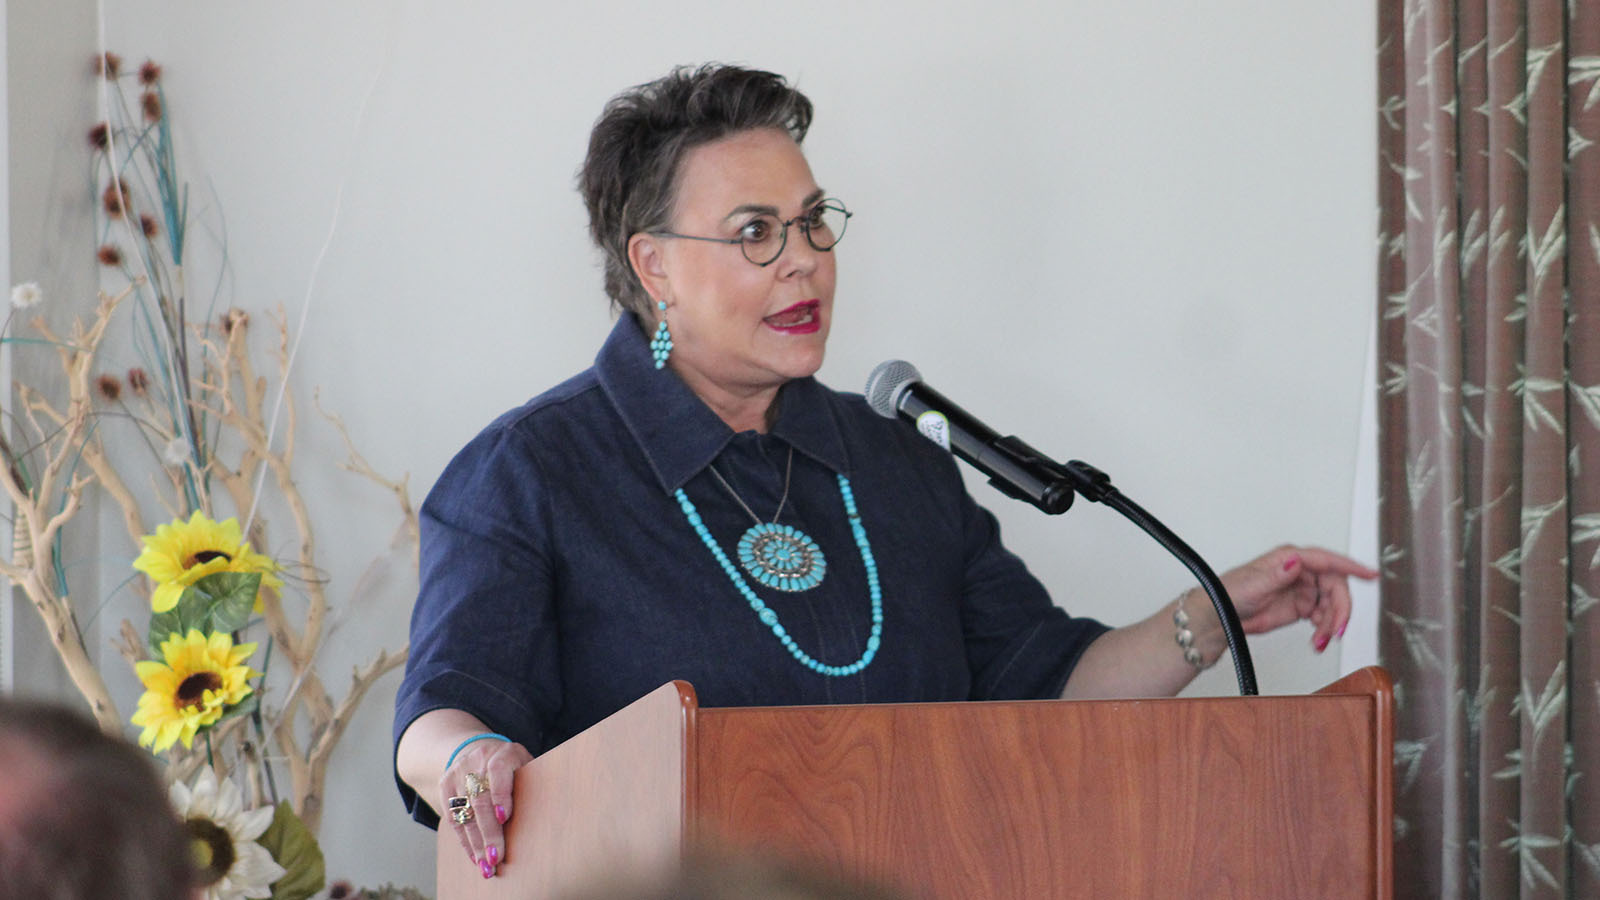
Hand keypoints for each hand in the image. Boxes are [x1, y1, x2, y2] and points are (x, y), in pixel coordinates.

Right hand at [439, 737, 533, 878]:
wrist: (482, 751)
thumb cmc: (516, 769)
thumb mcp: (529, 769)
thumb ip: (533, 787)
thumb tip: (548, 820)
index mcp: (505, 752)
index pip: (499, 770)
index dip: (501, 794)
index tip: (504, 818)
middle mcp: (478, 759)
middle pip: (480, 798)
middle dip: (489, 832)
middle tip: (497, 858)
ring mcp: (459, 770)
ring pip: (464, 811)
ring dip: (476, 843)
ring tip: (486, 867)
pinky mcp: (445, 784)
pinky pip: (453, 817)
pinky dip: (464, 840)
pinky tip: (475, 856)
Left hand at [1217, 545, 1377, 652]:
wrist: (1221, 617)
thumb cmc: (1230, 593)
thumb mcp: (1253, 584)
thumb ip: (1277, 575)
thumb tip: (1294, 562)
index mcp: (1290, 559)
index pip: (1327, 560)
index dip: (1352, 567)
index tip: (1371, 575)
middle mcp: (1300, 571)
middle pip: (1335, 586)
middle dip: (1340, 609)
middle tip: (1336, 629)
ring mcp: (1302, 589)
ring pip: (1332, 604)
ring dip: (1331, 623)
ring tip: (1320, 640)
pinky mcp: (1302, 607)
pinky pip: (1323, 617)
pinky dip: (1324, 629)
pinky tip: (1317, 639)